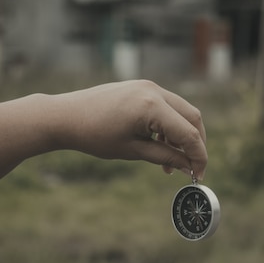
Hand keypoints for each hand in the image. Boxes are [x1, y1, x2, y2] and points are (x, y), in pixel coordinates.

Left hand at [52, 80, 207, 178]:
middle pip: (192, 117)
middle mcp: (154, 91)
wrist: (65, 116)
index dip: (198, 156)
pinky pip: (167, 106)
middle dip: (196, 143)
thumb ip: (166, 157)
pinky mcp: (142, 87)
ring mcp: (148, 86)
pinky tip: (160, 144)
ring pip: (182, 110)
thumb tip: (189, 167)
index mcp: (151, 107)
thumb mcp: (133, 151)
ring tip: (171, 161)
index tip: (198, 176)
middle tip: (192, 167)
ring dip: (183, 135)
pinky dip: (171, 125)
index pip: (188, 133)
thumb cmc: (94, 136)